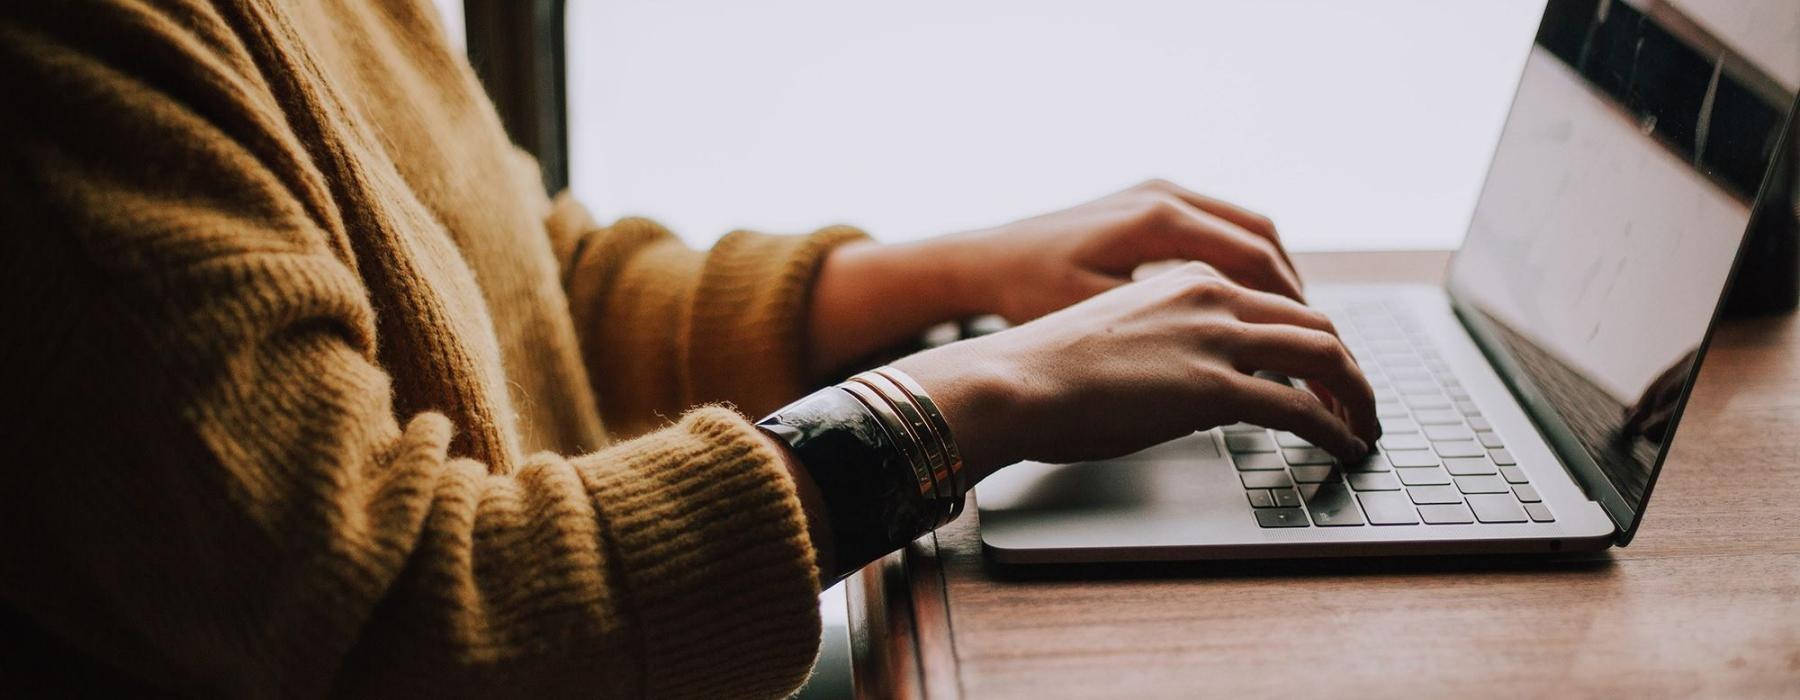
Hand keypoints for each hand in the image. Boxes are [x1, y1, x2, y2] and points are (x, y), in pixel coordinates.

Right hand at [892, 263, 1378, 482]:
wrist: (1011, 380)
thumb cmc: (1045, 369)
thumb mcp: (1119, 335)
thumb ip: (1168, 344)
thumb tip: (1190, 384)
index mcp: (1186, 278)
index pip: (1276, 301)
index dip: (1312, 337)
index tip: (1323, 370)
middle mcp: (1211, 296)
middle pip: (1314, 322)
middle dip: (1348, 366)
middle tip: (1358, 401)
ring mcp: (1215, 339)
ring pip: (1324, 355)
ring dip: (1356, 395)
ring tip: (1363, 426)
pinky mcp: (1214, 387)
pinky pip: (1301, 408)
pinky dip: (1335, 428)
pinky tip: (1344, 447)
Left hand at [948, 179, 1302, 323]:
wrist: (984, 260)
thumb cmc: (1029, 293)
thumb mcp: (1099, 318)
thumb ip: (1168, 332)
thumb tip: (1237, 363)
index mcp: (1158, 220)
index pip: (1255, 261)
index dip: (1291, 308)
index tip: (1314, 348)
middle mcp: (1165, 196)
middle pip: (1262, 239)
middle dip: (1296, 294)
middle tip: (1318, 343)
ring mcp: (1158, 193)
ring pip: (1246, 229)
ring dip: (1275, 276)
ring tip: (1293, 326)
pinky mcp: (1148, 202)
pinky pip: (1218, 226)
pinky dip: (1245, 262)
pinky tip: (1248, 302)